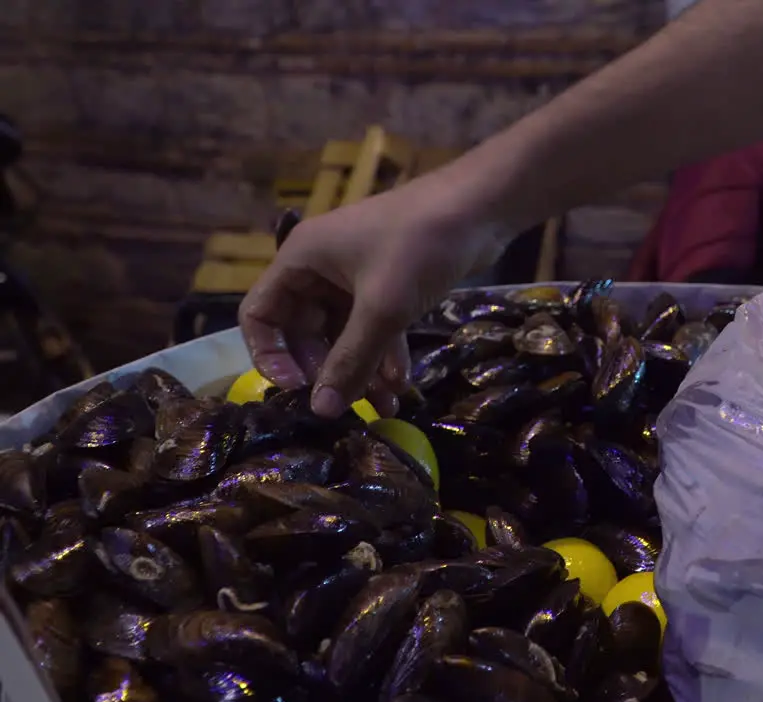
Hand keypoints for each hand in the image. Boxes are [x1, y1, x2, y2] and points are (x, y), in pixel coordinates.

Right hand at [238, 176, 508, 417]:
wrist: (481, 208)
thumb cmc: (420, 246)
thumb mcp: (383, 307)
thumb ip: (350, 360)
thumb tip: (322, 411)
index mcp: (301, 259)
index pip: (261, 314)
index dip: (271, 356)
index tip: (296, 390)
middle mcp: (320, 268)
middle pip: (304, 331)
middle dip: (326, 371)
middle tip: (347, 405)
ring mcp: (355, 276)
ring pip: (344, 334)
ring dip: (360, 370)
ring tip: (384, 408)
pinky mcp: (389, 284)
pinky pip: (374, 327)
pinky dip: (384, 355)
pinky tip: (400, 386)